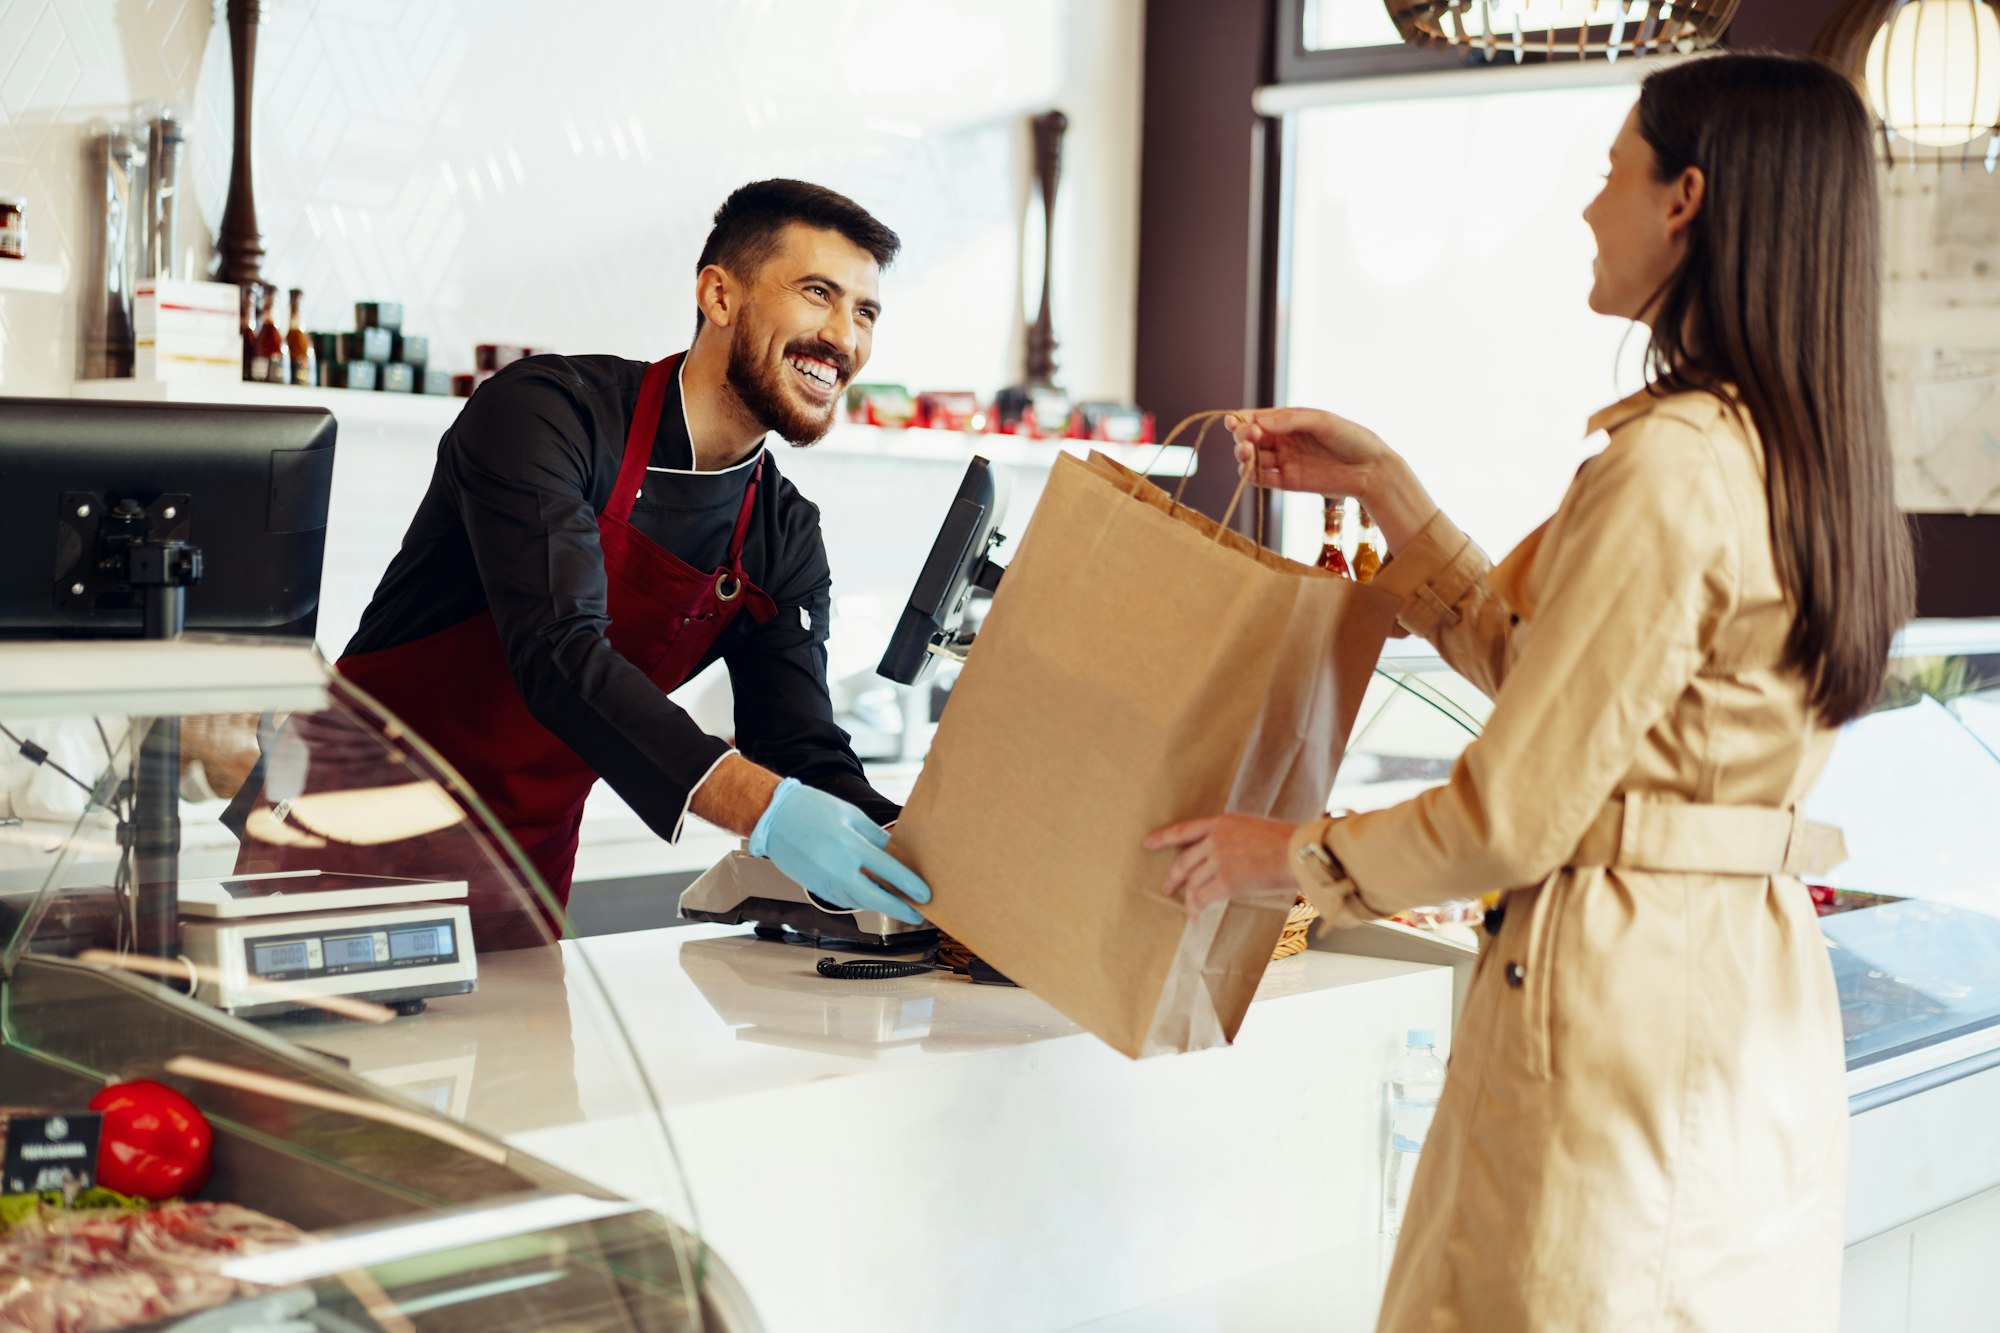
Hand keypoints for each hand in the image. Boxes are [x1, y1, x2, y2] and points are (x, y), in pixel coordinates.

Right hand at [749, 779, 931, 924]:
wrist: (774, 818)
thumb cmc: (812, 810)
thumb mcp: (851, 816)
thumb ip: (875, 837)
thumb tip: (897, 856)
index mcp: (848, 845)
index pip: (887, 870)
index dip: (909, 885)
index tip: (926, 895)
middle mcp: (836, 868)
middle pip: (875, 898)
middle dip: (900, 909)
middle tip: (919, 915)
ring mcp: (824, 881)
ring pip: (860, 902)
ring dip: (882, 906)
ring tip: (903, 906)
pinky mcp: (816, 888)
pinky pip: (845, 900)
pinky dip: (863, 901)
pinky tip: (876, 897)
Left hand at [1144, 815, 1298, 916]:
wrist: (1300, 852)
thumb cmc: (1287, 842)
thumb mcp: (1255, 828)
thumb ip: (1235, 838)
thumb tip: (1225, 855)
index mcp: (1223, 822)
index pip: (1185, 829)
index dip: (1163, 837)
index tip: (1147, 843)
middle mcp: (1216, 839)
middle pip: (1184, 860)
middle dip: (1173, 876)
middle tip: (1167, 887)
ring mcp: (1219, 859)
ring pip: (1193, 882)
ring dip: (1189, 898)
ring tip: (1189, 909)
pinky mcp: (1226, 881)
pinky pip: (1202, 898)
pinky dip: (1196, 909)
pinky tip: (1197, 918)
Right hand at [1228, 407, 1390, 500]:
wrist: (1371, 469)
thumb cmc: (1350, 437)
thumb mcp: (1321, 421)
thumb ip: (1289, 421)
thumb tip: (1257, 423)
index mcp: (1287, 420)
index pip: (1254, 418)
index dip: (1240, 420)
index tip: (1235, 423)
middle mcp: (1282, 440)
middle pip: (1248, 438)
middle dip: (1242, 437)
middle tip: (1249, 438)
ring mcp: (1284, 461)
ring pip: (1250, 458)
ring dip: (1243, 455)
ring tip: (1248, 452)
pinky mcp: (1287, 482)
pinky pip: (1261, 479)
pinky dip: (1250, 475)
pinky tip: (1250, 469)